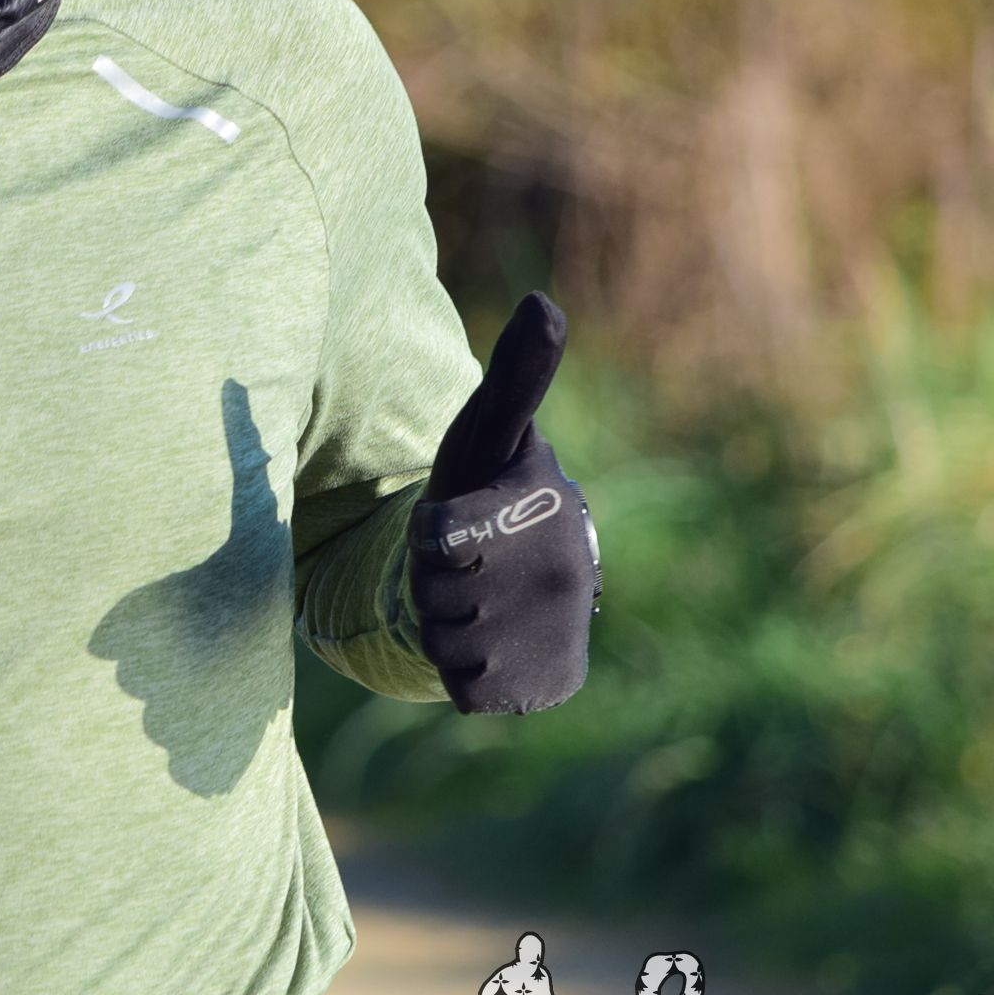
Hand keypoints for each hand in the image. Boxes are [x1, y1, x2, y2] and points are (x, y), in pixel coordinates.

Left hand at [407, 292, 601, 714]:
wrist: (526, 575)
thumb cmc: (492, 488)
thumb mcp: (490, 432)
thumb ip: (514, 375)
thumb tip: (544, 304)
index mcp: (544, 508)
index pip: (442, 538)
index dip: (429, 535)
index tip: (442, 526)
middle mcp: (565, 576)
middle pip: (434, 594)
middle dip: (429, 580)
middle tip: (461, 561)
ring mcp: (560, 634)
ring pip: (443, 644)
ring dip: (441, 626)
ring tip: (473, 598)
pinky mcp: (552, 684)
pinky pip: (465, 690)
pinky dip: (462, 674)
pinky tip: (488, 643)